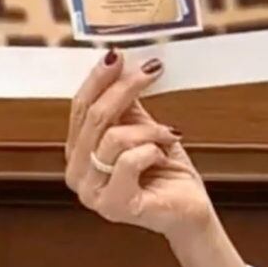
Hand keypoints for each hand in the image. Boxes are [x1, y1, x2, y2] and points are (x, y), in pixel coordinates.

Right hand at [64, 50, 214, 239]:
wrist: (190, 211)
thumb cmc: (167, 173)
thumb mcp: (144, 130)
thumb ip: (127, 107)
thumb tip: (122, 67)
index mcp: (78, 153)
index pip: (80, 108)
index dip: (98, 79)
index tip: (118, 55)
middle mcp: (77, 174)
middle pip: (95, 117)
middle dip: (125, 89)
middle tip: (152, 70)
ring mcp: (92, 193)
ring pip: (114, 137)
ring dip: (150, 130)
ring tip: (169, 136)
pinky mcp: (114, 205)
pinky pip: (129, 161)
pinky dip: (153, 151)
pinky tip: (163, 157)